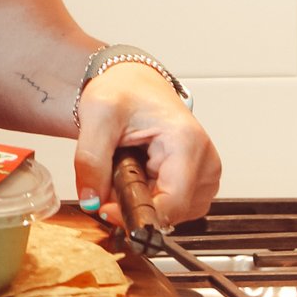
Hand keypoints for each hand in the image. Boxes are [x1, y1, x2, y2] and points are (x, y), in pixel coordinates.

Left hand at [73, 62, 220, 228]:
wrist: (134, 82)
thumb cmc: (124, 91)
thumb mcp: (97, 116)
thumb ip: (90, 160)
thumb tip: (91, 201)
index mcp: (187, 142)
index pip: (172, 203)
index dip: (137, 215)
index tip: (106, 209)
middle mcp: (206, 160)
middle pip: (173, 212)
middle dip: (137, 205)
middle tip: (112, 178)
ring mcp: (205, 173)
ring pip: (174, 215)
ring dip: (145, 202)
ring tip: (128, 169)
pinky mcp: (199, 181)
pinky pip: (175, 208)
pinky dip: (153, 199)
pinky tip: (140, 175)